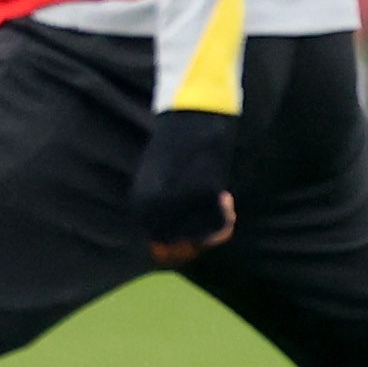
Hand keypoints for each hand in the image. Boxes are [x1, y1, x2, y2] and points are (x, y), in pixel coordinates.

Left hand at [131, 109, 237, 264]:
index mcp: (140, 207)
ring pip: (202, 238)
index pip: (160, 249)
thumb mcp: (159, 185)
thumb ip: (163, 214)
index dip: (183, 246)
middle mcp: (155, 210)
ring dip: (217, 227)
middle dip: (201, 240)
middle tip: (214, 219)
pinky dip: (227, 217)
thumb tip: (171, 248)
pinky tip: (227, 197)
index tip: (197, 230)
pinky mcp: (201, 194)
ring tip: (222, 204)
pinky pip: (218, 224)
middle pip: (182, 249)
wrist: (191, 117)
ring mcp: (177, 204)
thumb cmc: (178, 150)